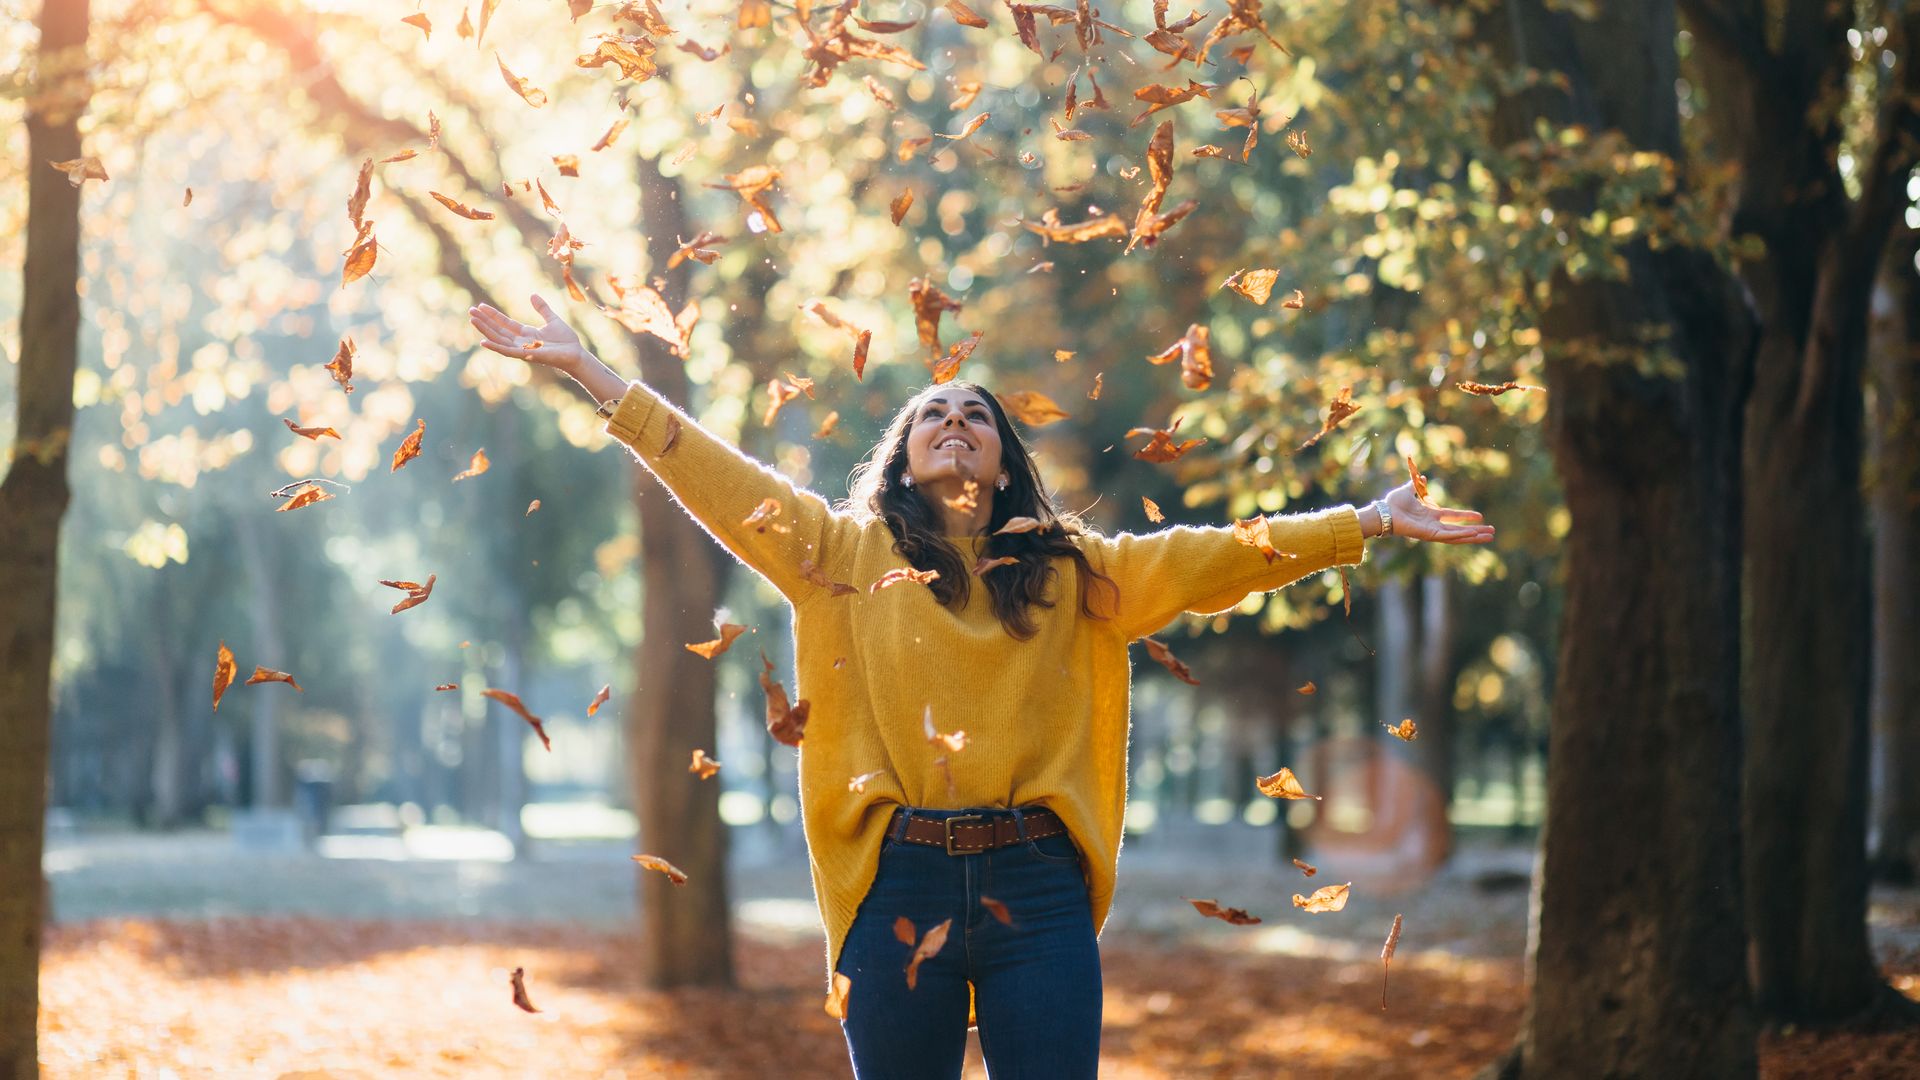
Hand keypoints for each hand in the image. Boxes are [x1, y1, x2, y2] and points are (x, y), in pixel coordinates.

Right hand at [469, 293, 587, 372]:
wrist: (577, 354)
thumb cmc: (566, 341)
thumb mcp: (552, 319)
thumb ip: (542, 308)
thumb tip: (532, 295)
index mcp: (526, 334)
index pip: (505, 323)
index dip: (493, 315)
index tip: (480, 306)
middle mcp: (521, 342)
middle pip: (498, 330)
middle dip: (484, 321)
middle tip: (471, 311)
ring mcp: (523, 349)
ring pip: (499, 339)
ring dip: (485, 330)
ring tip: (473, 320)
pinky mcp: (527, 355)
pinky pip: (507, 351)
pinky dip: (495, 346)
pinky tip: (483, 341)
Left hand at [1380, 481, 1494, 543]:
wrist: (1384, 511)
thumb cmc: (1393, 504)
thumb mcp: (1407, 490)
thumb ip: (1415, 484)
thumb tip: (1420, 475)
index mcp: (1430, 516)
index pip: (1453, 517)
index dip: (1466, 517)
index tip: (1480, 517)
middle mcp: (1433, 525)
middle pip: (1460, 530)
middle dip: (1476, 531)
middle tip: (1492, 533)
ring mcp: (1432, 532)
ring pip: (1458, 536)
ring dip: (1474, 536)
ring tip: (1489, 537)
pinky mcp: (1429, 535)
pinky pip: (1449, 536)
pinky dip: (1461, 535)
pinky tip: (1473, 534)